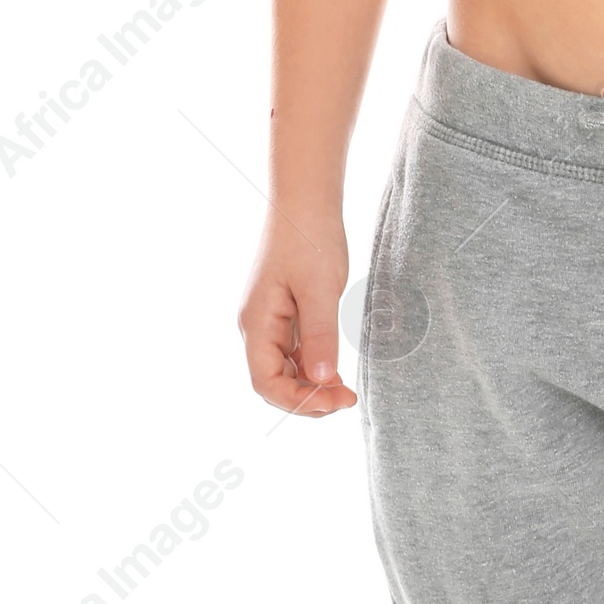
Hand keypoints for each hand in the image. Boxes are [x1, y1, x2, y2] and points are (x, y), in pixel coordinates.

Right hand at [239, 208, 356, 416]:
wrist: (306, 202)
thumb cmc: (309, 238)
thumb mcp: (319, 289)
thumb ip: (318, 336)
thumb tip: (320, 381)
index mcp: (256, 323)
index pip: (266, 383)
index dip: (298, 401)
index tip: (337, 402)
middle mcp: (256, 327)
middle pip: (274, 382)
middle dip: (307, 399)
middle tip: (348, 399)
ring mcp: (269, 322)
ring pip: (285, 371)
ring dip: (312, 386)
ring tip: (345, 390)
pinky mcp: (284, 315)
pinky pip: (294, 354)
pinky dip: (313, 368)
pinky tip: (336, 371)